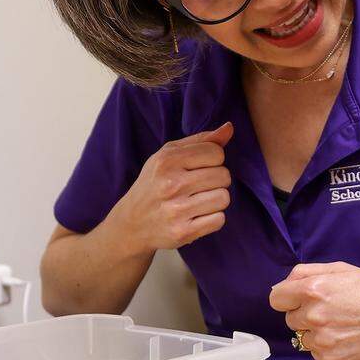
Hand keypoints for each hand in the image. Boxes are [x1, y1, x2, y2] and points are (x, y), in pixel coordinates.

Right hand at [108, 122, 233, 253]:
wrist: (131, 224)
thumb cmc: (155, 184)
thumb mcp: (168, 155)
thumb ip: (200, 141)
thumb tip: (229, 127)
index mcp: (167, 160)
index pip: (216, 152)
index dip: (213, 160)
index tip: (199, 168)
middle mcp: (171, 184)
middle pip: (224, 175)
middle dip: (216, 181)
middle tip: (198, 187)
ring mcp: (177, 210)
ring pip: (224, 198)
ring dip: (216, 200)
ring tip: (198, 201)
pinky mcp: (183, 232)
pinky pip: (219, 220)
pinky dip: (213, 219)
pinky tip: (197, 217)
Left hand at [269, 262, 359, 359]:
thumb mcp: (342, 269)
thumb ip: (306, 273)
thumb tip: (281, 285)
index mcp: (313, 289)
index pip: (276, 299)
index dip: (288, 299)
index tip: (300, 301)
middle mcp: (313, 316)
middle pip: (290, 320)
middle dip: (306, 316)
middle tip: (333, 312)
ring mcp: (321, 341)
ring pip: (304, 339)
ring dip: (318, 334)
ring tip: (344, 326)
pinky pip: (317, 354)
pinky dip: (329, 349)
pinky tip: (349, 339)